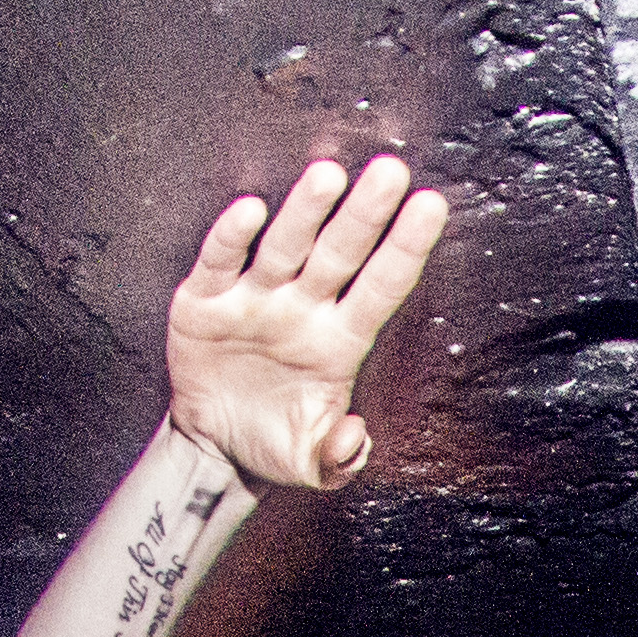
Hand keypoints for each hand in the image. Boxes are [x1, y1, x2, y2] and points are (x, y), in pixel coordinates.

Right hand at [165, 157, 447, 492]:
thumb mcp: (312, 465)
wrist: (214, 447)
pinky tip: (250, 210)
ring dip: (305, 213)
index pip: (381, 288)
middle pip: (340, 254)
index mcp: (338, 343)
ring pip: (286, 248)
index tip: (432, 205)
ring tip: (329, 176)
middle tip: (391, 171)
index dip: (405, 249)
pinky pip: (220, 261)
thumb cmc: (274, 445)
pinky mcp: (205, 301)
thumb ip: (340, 457)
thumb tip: (355, 436)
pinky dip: (232, 237)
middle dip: (365, 215)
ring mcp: (255, 300)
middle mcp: (303, 310)